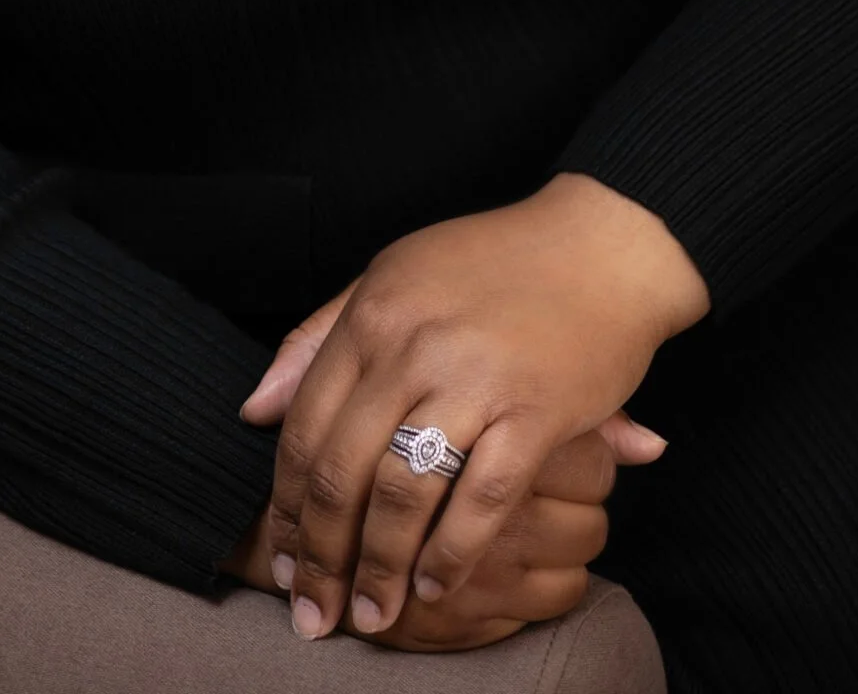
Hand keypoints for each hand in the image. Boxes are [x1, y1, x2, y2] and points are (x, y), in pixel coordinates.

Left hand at [247, 173, 706, 641]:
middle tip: (314, 612)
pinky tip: (435, 587)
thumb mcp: (394, 277)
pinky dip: (452, 555)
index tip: (282, 557)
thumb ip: (320, 337)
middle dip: (321, 556)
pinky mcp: (538, 410)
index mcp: (374, 313)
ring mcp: (476, 378)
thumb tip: (255, 409)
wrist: (602, 243)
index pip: (305, 425)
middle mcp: (413, 345)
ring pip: (402, 496)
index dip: (286, 504)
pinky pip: (482, 501)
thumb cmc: (494, 264)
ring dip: (380, 570)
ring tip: (372, 614)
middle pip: (343, 471)